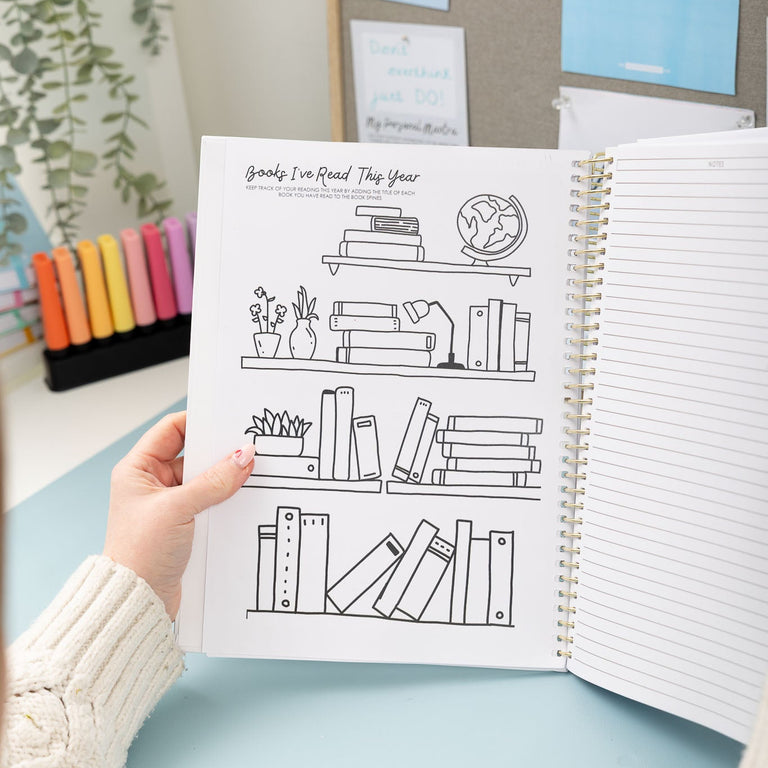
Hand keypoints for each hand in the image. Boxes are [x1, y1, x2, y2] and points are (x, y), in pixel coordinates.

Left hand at [103, 410, 254, 619]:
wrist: (136, 600)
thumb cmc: (139, 553)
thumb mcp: (178, 509)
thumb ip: (213, 482)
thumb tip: (243, 457)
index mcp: (137, 469)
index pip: (171, 430)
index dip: (198, 421)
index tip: (226, 420)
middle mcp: (152, 483)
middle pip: (192, 454)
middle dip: (218, 451)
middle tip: (247, 446)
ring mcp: (169, 504)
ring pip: (204, 478)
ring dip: (225, 477)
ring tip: (250, 472)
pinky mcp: (183, 523)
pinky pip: (210, 501)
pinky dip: (225, 498)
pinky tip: (244, 496)